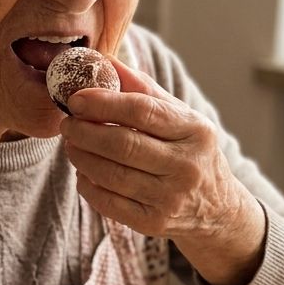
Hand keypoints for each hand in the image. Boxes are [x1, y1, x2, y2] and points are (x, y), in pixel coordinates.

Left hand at [60, 59, 266, 284]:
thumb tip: (103, 62)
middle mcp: (186, 166)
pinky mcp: (153, 222)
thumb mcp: (179, 116)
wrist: (217, 208)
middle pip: (123, 145)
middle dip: (85, 131)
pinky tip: (83, 172)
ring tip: (71, 144)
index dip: (103, 103)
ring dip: (82, 157)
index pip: (142, 111)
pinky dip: (88, 185)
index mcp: (195, 131)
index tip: (76, 99)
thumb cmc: (191, 152)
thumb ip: (142, 89)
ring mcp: (171, 198)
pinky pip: (109, 203)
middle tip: (67, 123)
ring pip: (112, 175)